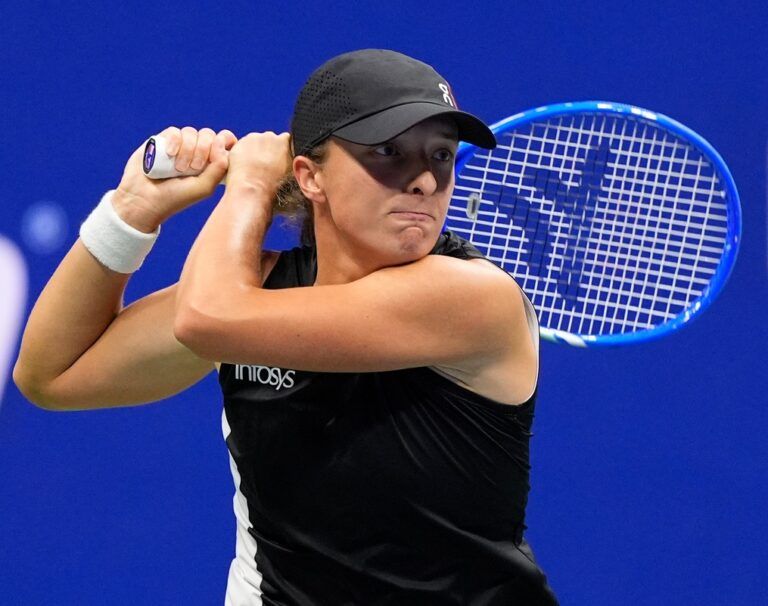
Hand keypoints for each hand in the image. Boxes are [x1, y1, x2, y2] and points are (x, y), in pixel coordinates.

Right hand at [113, 126, 237, 231]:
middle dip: (203, 150)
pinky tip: (169, 154)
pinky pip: (175, 131)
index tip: (216, 155)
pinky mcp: (163, 140)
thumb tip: (221, 141)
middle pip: (209, 135)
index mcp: (211, 164)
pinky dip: (175, 141)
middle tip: (193, 168)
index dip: (224, 143)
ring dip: (187, 149)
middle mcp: (196, 153)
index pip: (225, 142)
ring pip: (192, 132)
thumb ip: (219, 166)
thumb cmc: (177, 197)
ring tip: (179, 168)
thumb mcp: (204, 187)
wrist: (145, 199)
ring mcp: (180, 146)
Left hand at [225, 132, 292, 198]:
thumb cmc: (273, 187)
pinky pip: (242, 147)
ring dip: (254, 151)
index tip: (278, 159)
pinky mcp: (239, 143)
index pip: (285, 140)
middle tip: (265, 166)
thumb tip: (291, 162)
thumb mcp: (292, 174)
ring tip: (254, 168)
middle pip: (269, 139)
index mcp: (285, 142)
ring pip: (254, 142)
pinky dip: (242, 155)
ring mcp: (253, 138)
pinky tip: (244, 168)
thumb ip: (292, 162)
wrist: (253, 190)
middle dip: (267, 149)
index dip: (281, 150)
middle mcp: (269, 136)